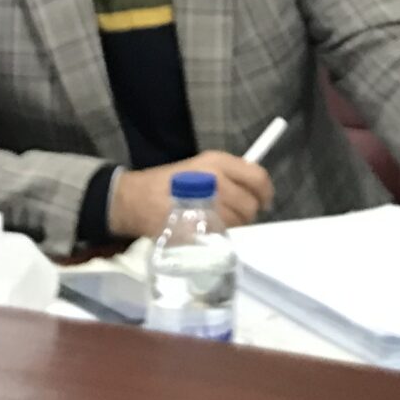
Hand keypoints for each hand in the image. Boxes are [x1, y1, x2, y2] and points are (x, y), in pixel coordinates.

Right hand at [109, 152, 272, 237]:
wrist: (134, 199)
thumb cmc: (169, 182)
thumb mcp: (200, 168)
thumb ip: (229, 176)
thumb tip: (255, 192)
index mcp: (218, 162)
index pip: (258, 178)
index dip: (265, 193)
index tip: (263, 202)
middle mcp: (216, 180)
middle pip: (250, 205)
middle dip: (247, 214)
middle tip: (234, 216)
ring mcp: (207, 204)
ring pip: (238, 223)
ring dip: (232, 227)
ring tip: (216, 223)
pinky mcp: (197, 226)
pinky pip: (220, 236)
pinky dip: (217, 238)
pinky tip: (206, 232)